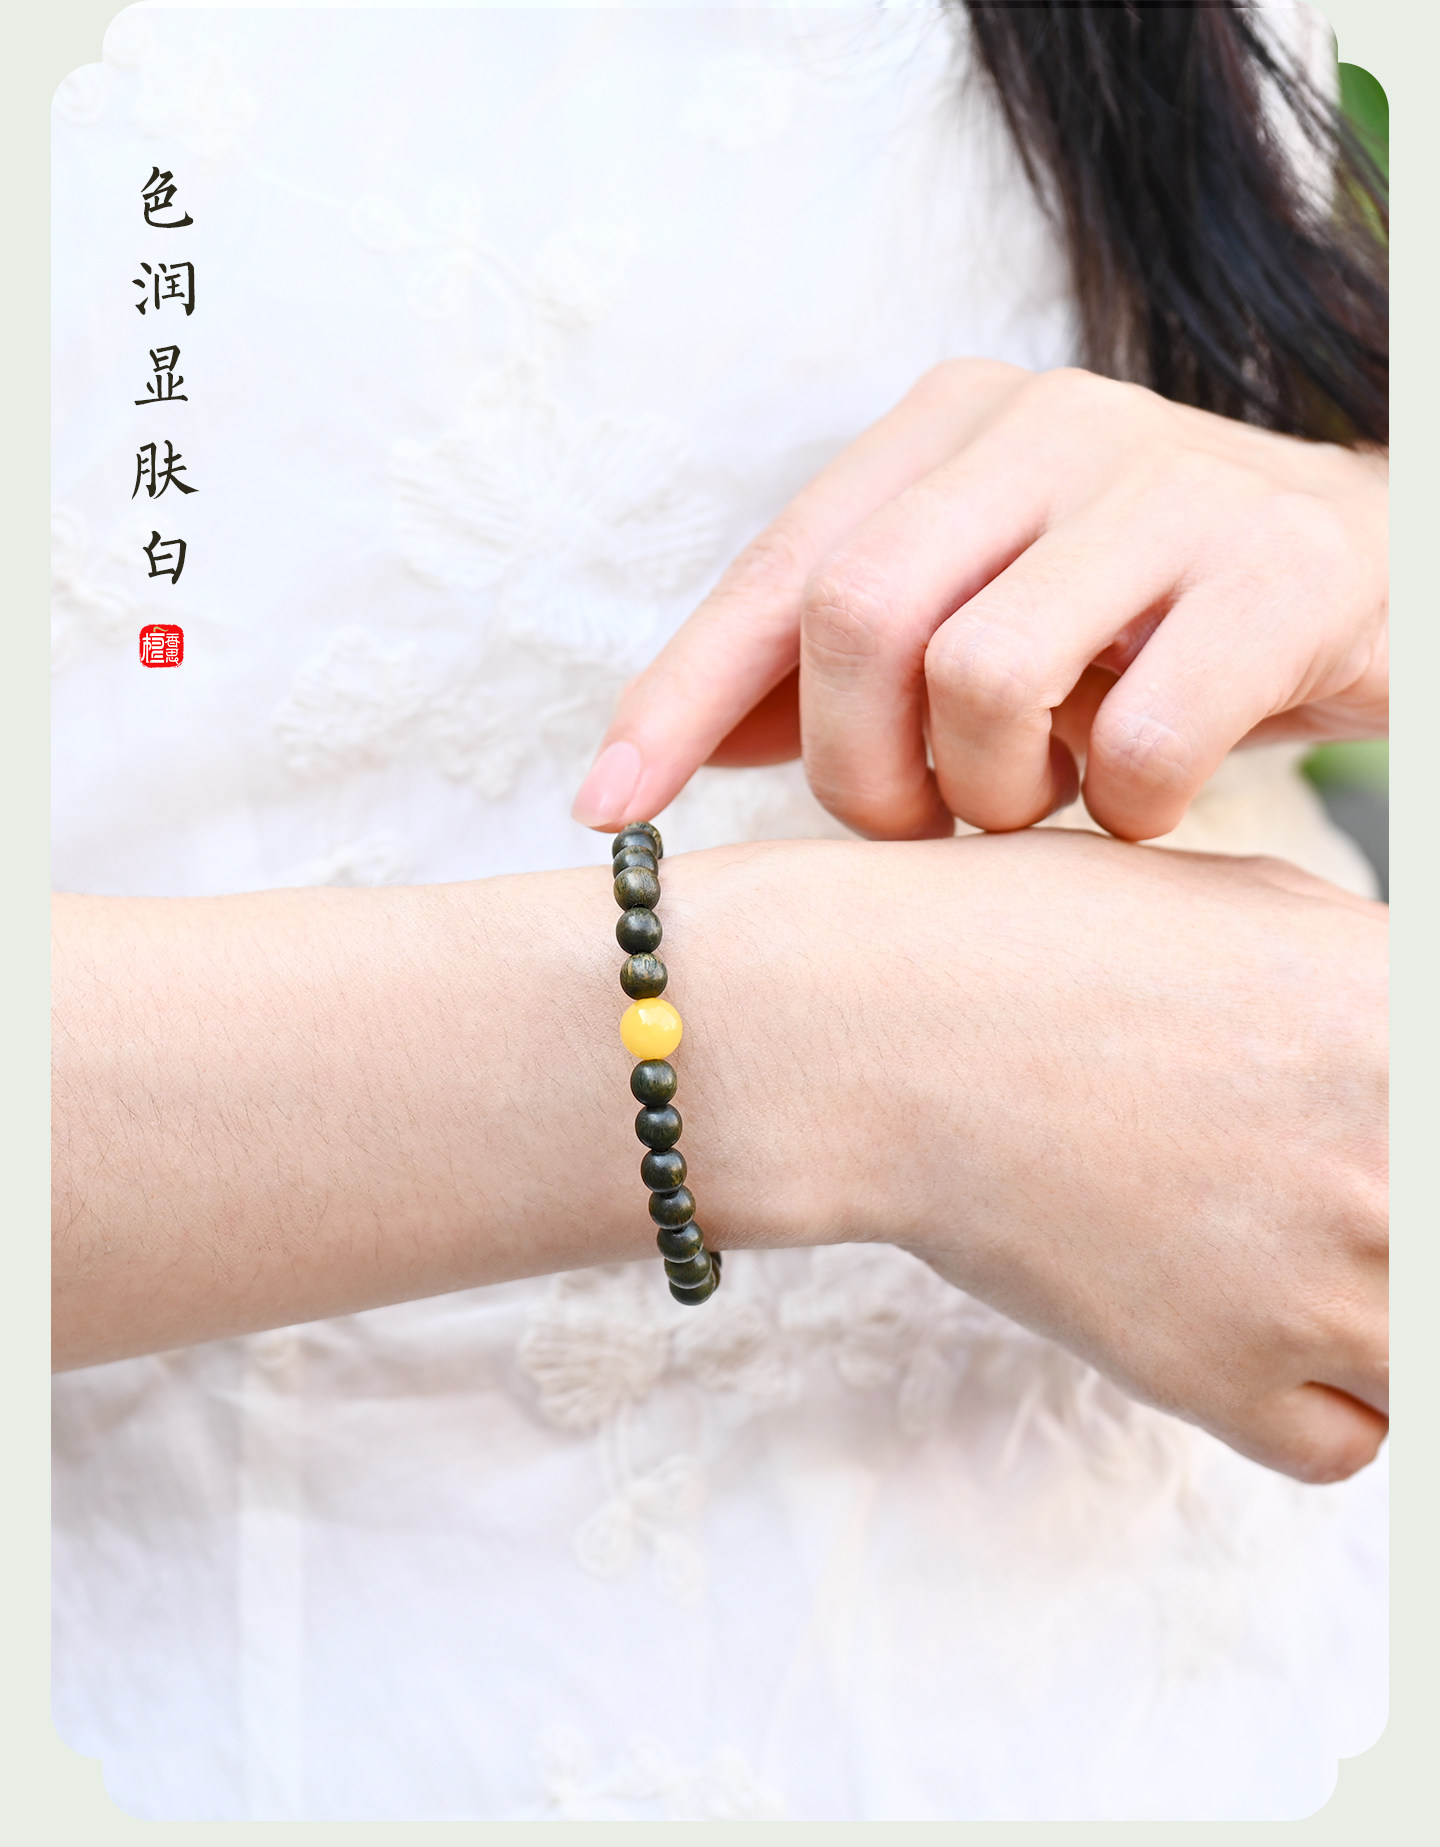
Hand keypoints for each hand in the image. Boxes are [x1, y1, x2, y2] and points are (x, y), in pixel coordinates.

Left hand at [574, 362, 1387, 841]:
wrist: (1365, 574)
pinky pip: (1137, 746)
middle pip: (857, 612)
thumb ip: (833, 671)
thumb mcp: (978, 615)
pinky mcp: (1276, 570)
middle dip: (856, 767)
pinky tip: (1137, 800)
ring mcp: (1168, 483)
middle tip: (915, 824)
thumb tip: (666, 755)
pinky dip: (1117, 813)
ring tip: (1039, 795)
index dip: (680, 695)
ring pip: (980, 678)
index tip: (608, 807)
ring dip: (990, 794)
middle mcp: (1048, 421)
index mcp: (951, 426)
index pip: (782, 569)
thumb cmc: (1137, 617)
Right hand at [664, 830, 1386, 1482]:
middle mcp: (1401, 1162)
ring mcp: (1323, 1283)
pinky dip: (1307, 1394)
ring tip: (1279, 1247)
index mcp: (1406, 1024)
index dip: (1411, 1160)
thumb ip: (1385, 986)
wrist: (881, 1035)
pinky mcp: (1229, 1378)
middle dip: (1394, 1229)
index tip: (1379, 1163)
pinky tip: (1227, 1307)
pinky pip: (1347, 1440)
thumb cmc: (1043, 943)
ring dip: (1379, 1324)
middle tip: (1309, 1194)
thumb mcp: (1256, 906)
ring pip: (1424, 1360)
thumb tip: (1412, 1048)